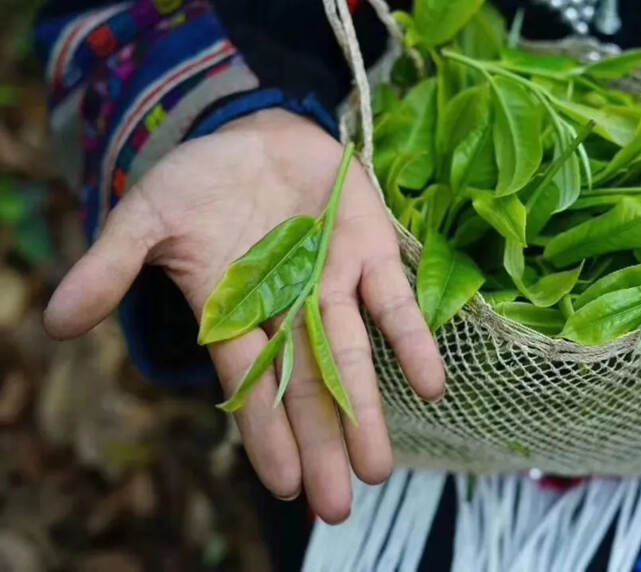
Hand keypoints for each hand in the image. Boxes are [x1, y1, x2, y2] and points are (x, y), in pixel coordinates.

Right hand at [44, 109, 445, 522]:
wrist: (255, 134)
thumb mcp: (148, 216)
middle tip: (336, 504)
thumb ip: (111, 265)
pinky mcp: (371, 250)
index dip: (267, 434)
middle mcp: (288, 310)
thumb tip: (54, 322)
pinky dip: (411, 340)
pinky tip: (431, 384)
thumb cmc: (200, 182)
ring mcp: (333, 284)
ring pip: (350, 355)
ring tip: (375, 467)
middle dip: (320, 443)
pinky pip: (394, 301)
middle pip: (305, 386)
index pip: (250, 385)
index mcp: (235, 312)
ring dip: (364, 408)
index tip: (286, 486)